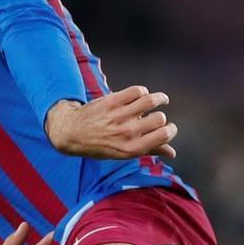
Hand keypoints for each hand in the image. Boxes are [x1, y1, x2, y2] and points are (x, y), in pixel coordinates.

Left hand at [44, 85, 177, 159]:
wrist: (71, 133)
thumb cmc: (99, 145)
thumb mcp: (123, 153)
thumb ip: (148, 151)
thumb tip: (172, 153)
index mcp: (131, 148)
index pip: (164, 135)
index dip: (171, 130)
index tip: (168, 127)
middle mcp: (127, 132)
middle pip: (160, 119)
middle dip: (162, 117)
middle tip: (157, 117)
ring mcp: (119, 116)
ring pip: (151, 101)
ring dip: (160, 98)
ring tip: (161, 100)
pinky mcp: (112, 101)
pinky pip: (136, 91)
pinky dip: (142, 91)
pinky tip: (141, 95)